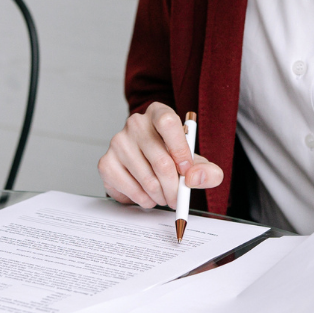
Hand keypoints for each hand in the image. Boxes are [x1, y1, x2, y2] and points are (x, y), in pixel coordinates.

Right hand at [99, 102, 222, 208]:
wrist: (147, 166)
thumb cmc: (172, 158)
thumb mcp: (195, 162)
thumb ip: (207, 171)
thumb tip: (194, 177)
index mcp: (158, 113)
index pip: (167, 122)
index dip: (180, 149)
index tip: (186, 170)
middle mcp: (135, 123)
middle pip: (161, 160)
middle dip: (174, 188)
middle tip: (177, 198)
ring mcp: (118, 142)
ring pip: (148, 180)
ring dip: (160, 196)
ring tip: (163, 196)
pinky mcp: (106, 162)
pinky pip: (131, 190)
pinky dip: (144, 200)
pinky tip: (147, 195)